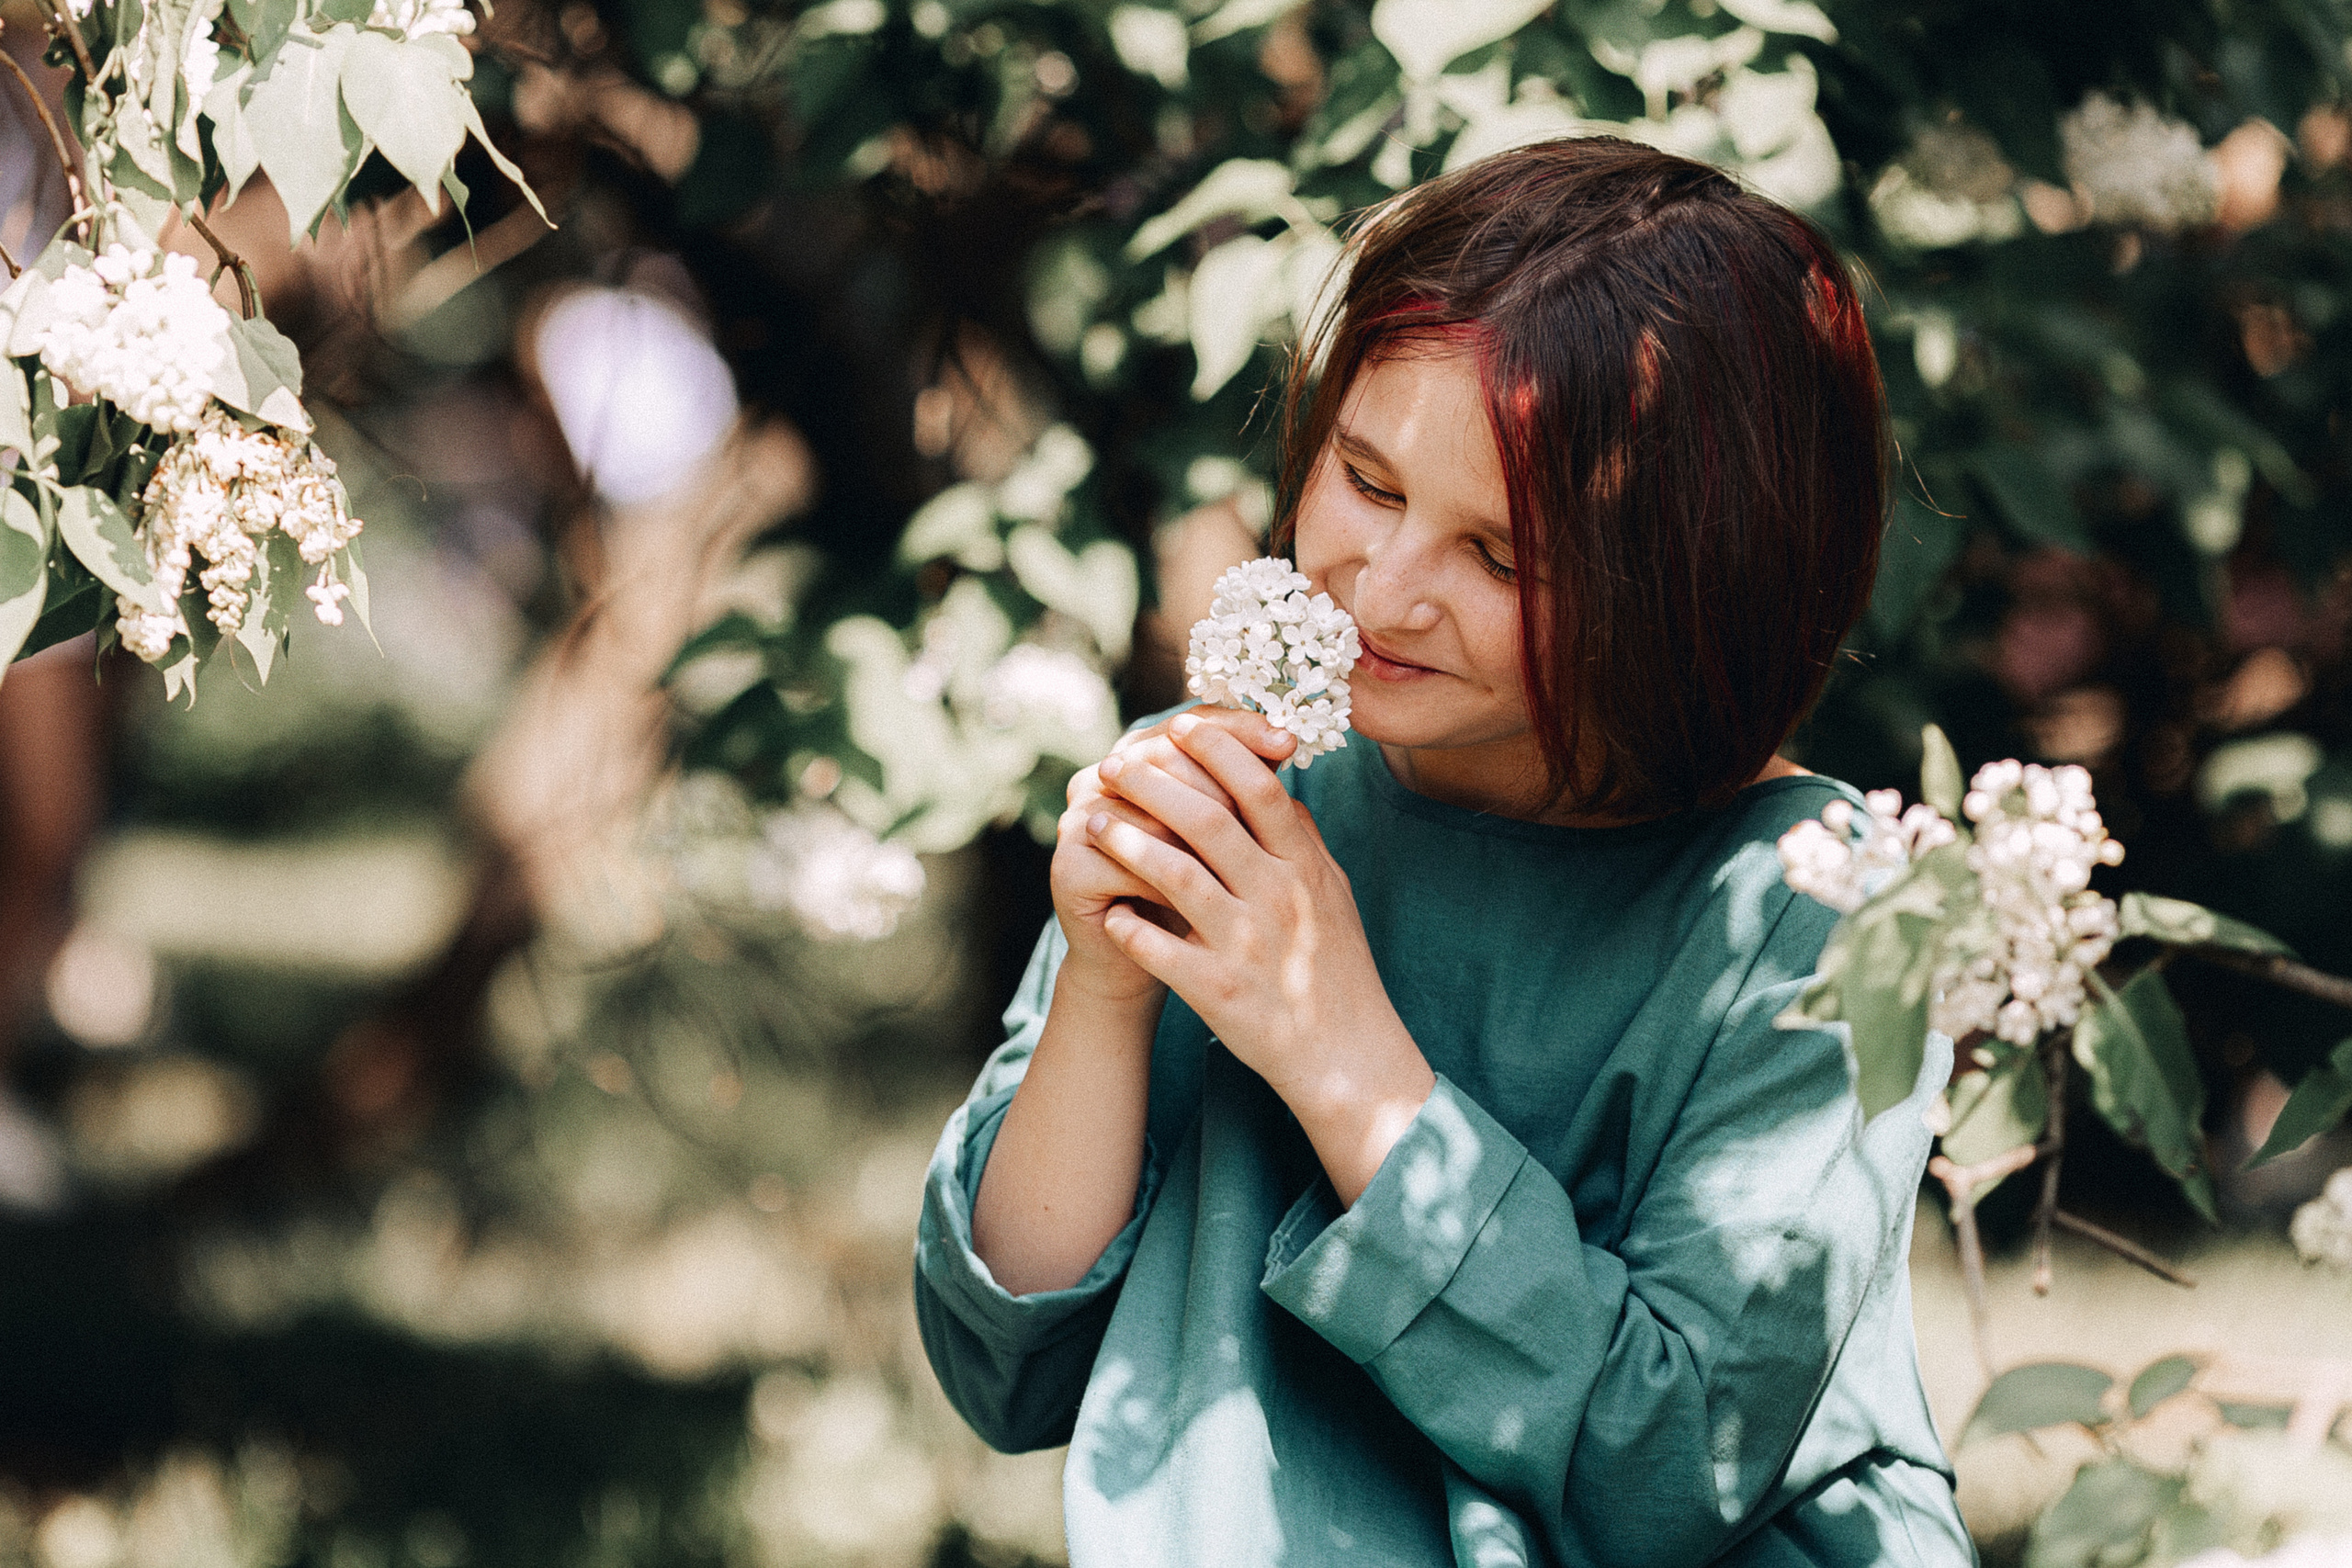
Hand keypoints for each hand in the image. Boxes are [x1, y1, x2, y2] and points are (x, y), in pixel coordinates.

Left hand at [1084, 713, 1434, 1202]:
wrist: (1349, 1057)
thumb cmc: (1336, 970)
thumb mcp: (1331, 895)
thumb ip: (1301, 840)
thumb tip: (1274, 783)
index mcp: (1305, 867)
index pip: (1258, 786)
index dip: (1215, 749)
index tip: (1174, 728)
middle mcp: (1280, 898)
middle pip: (1208, 819)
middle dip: (1153, 783)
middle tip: (1112, 763)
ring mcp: (1251, 946)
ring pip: (1179, 878)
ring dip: (1128, 843)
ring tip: (1092, 822)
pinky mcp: (1223, 994)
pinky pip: (1164, 953)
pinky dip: (1131, 930)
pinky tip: (1107, 913)